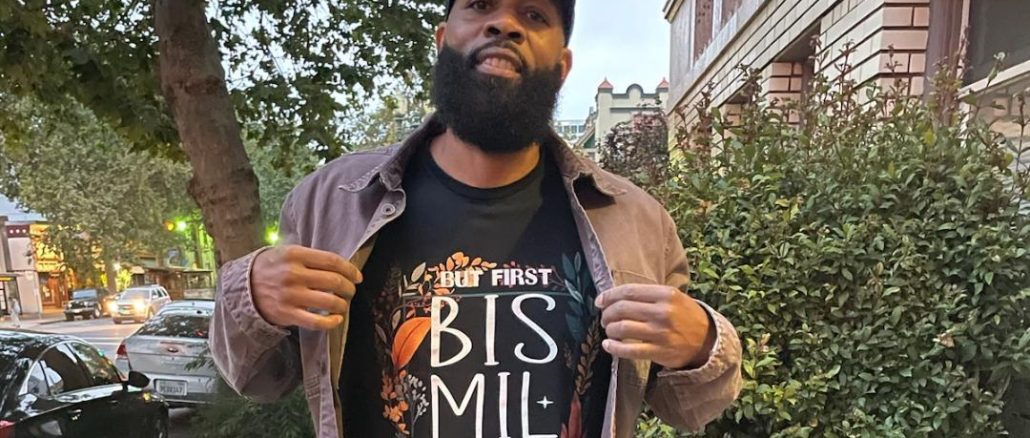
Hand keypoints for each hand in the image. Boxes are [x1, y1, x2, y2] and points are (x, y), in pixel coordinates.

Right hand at [251, 245, 363, 330]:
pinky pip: (317, 322)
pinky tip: (337, 319)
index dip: (350, 270)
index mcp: (295, 254)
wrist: (243, 287)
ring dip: (343, 304)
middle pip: (335, 281)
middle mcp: (294, 274)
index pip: (333, 261)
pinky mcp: (288, 314)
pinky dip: (331, 322)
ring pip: (330, 302)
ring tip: (343, 304)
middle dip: (349, 288)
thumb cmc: (271, 267)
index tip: (357, 276)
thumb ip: (311, 257)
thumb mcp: (287, 252)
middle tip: (351, 290)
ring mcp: (291, 296)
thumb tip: (341, 266)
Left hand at [595, 284, 714, 368]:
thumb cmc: (685, 316)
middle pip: (622, 309)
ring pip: (622, 328)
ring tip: (609, 330)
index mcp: (665, 294)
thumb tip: (614, 297)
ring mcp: (661, 333)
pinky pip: (629, 350)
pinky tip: (608, 345)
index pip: (628, 291)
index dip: (609, 296)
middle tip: (604, 318)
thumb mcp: (672, 297)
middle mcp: (663, 312)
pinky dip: (614, 347)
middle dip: (607, 314)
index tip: (600, 301)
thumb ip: (647, 295)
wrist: (708, 341)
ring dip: (609, 329)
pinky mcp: (659, 351)